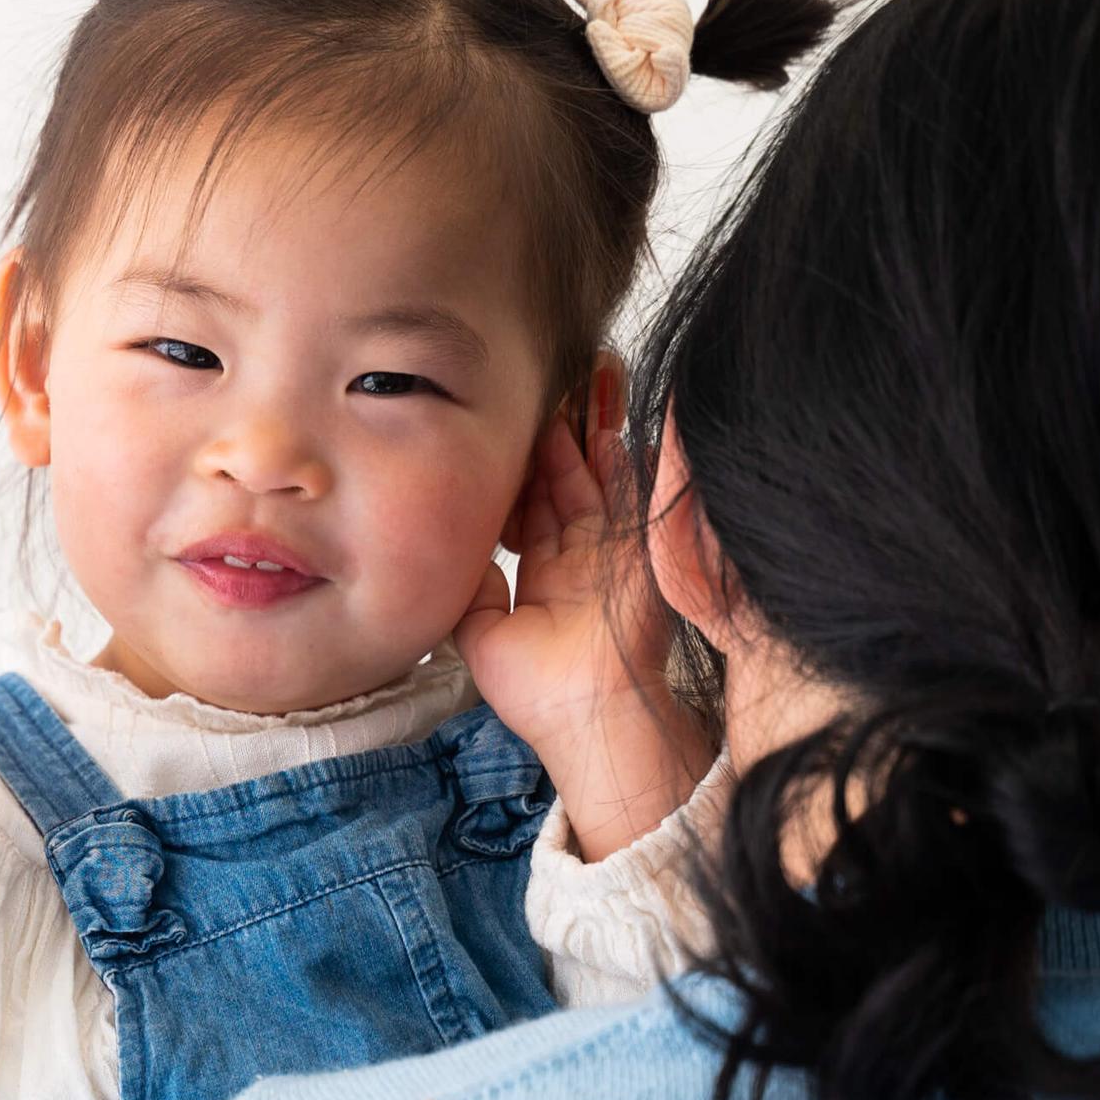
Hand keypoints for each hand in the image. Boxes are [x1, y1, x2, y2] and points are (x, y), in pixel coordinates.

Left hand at [455, 358, 712, 861]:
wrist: (589, 718)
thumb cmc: (536, 690)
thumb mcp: (481, 630)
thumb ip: (471, 584)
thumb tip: (456, 549)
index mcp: (549, 575)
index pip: (534, 505)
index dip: (525, 465)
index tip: (514, 426)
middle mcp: (585, 558)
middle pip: (570, 480)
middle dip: (561, 433)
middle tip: (552, 383)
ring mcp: (616, 551)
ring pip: (602, 477)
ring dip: (593, 431)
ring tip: (585, 381)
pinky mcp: (643, 552)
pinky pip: (634, 494)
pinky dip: (624, 458)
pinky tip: (611, 422)